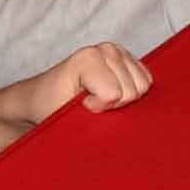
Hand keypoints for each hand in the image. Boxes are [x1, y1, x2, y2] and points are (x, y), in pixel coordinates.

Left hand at [0, 41, 150, 131]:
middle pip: (133, 90)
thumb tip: (120, 141)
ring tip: (101, 97)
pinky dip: (132, 92)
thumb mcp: (63, 116)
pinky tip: (111, 92)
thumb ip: (92, 120)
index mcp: (88, 58)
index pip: (115, 94)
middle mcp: (106, 49)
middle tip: (91, 102)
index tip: (80, 104)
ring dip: (124, 99)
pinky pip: (147, 81)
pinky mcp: (129, 58)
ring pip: (144, 86)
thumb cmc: (50, 107)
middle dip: (114, 104)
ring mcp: (119, 51)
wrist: (42, 96)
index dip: (99, 107)